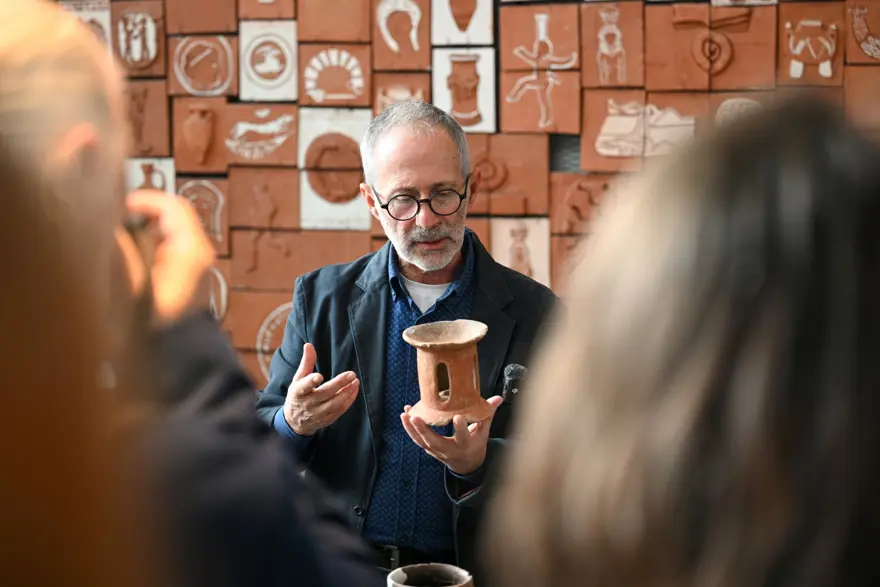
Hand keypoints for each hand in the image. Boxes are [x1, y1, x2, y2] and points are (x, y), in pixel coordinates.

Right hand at [124, 191, 214, 323]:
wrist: (176, 345)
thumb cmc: (158, 321)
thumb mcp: (136, 285)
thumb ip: (125, 251)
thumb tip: (113, 227)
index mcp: (192, 249)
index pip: (172, 205)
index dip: (144, 199)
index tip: (120, 205)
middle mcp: (199, 249)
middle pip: (173, 211)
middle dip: (145, 208)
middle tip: (117, 214)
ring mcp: (195, 257)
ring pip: (170, 223)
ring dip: (146, 221)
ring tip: (120, 228)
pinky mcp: (187, 265)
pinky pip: (168, 238)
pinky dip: (150, 234)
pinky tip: (131, 245)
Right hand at [283, 342, 359, 435]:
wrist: (294, 421)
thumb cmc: (297, 395)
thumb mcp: (298, 379)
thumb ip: (306, 363)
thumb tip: (308, 345)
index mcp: (298, 392)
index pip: (304, 387)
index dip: (311, 382)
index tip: (319, 376)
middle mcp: (308, 404)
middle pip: (324, 394)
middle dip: (338, 384)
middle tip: (351, 374)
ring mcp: (317, 414)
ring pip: (334, 404)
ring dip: (346, 393)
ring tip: (355, 381)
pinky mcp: (326, 420)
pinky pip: (339, 411)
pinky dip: (348, 401)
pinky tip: (354, 390)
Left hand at [401, 396, 502, 474]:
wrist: (467, 465)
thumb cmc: (475, 445)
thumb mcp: (483, 432)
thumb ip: (487, 414)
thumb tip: (498, 398)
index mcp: (465, 445)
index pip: (463, 437)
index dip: (460, 428)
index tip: (457, 417)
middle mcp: (449, 450)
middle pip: (435, 441)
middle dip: (424, 430)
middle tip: (415, 417)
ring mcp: (437, 451)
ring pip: (422, 442)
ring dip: (411, 429)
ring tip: (405, 414)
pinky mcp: (430, 449)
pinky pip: (417, 440)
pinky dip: (410, 429)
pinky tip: (405, 415)